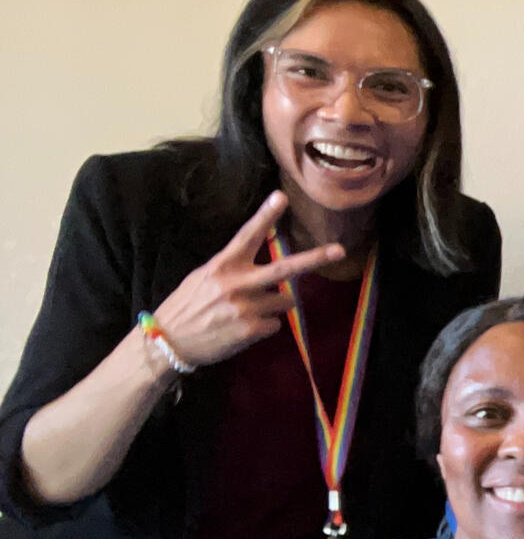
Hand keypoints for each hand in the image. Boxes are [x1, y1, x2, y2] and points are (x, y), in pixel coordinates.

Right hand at [150, 192, 344, 369]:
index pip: (247, 236)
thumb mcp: (202, 277)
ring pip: (285, 301)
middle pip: (284, 268)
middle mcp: (236, 284)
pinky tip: (242, 328)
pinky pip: (275, 324)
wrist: (169, 342)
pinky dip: (264, 326)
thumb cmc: (187, 306)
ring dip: (275, 305)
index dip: (265, 216)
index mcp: (222, 266)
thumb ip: (231, 268)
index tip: (282, 196)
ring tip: (248, 311)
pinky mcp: (251, 329)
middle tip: (339, 250)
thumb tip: (258, 262)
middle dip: (315, 258)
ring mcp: (246, 308)